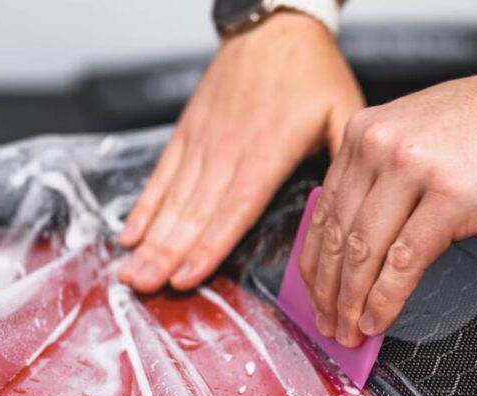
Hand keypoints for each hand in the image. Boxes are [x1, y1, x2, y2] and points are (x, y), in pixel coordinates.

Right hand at [118, 10, 362, 291]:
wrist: (275, 24)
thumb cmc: (312, 70)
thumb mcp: (344, 113)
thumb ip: (342, 163)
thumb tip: (346, 213)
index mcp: (268, 152)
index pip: (234, 210)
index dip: (208, 247)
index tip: (186, 278)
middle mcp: (229, 150)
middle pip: (194, 213)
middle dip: (166, 255)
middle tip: (141, 288)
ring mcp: (203, 141)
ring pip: (172, 199)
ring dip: (150, 239)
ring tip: (129, 272)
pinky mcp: (188, 131)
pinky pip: (162, 175)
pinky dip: (145, 206)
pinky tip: (130, 234)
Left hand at [300, 66, 476, 347]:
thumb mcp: (418, 136)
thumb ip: (382, 177)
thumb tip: (357, 240)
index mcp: (364, 132)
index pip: (323, 211)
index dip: (313, 264)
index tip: (313, 296)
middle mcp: (378, 146)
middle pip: (337, 236)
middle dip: (328, 292)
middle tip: (329, 325)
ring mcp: (412, 169)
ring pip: (364, 252)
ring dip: (352, 302)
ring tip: (351, 332)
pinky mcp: (449, 196)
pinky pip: (405, 261)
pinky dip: (387, 298)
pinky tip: (379, 319)